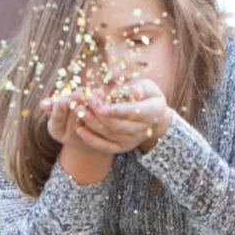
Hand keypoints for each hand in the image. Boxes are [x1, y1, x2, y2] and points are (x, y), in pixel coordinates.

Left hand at [40, 79, 172, 182]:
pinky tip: (79, 130)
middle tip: (85, 100)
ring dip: (92, 123)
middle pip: (118, 125)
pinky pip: (105, 147)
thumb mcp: (150, 87)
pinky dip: (91, 140)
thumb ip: (141, 88)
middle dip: (99, 114)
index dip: (116, 110)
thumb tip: (134, 92)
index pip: (133, 112)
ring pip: (109, 135)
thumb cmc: (148, 97)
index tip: (101, 104)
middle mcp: (142, 130)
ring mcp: (132, 141)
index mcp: (152, 113)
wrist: (155, 118)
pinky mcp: (122, 147)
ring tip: (79, 110)